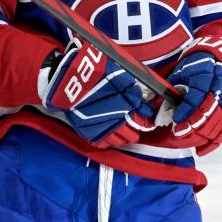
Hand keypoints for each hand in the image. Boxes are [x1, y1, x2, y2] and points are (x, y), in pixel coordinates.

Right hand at [40, 38, 155, 145]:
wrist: (74, 81)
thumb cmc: (100, 77)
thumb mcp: (122, 80)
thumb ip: (135, 95)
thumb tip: (146, 108)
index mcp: (127, 111)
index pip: (142, 124)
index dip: (147, 123)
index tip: (148, 122)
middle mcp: (117, 123)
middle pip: (132, 137)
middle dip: (135, 132)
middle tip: (134, 128)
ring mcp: (102, 130)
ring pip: (118, 142)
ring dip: (123, 138)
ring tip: (122, 133)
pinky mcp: (89, 133)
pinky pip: (102, 144)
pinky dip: (107, 141)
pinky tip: (108, 135)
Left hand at [167, 36, 221, 154]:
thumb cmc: (197, 66)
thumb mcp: (182, 71)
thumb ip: (172, 89)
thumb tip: (157, 109)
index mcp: (207, 74)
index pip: (197, 97)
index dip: (186, 111)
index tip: (176, 120)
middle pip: (209, 113)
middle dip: (192, 127)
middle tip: (177, 134)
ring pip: (218, 125)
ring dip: (200, 136)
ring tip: (185, 140)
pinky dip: (213, 143)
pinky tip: (201, 150)